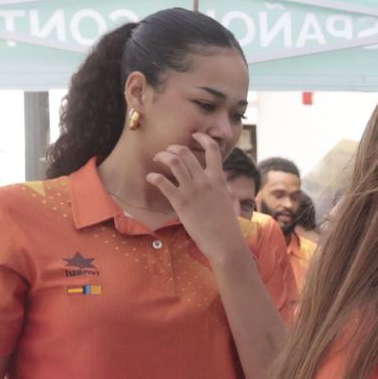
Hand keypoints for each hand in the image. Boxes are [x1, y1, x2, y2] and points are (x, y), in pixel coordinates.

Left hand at [147, 133, 246, 262]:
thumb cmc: (227, 226)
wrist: (225, 243)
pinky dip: (154, 177)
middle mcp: (206, 181)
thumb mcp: (227, 201)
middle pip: (186, 153)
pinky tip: (150, 178)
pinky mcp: (181, 202)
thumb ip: (220, 190)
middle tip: (167, 153)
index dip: (202, 138)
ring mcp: (193, 190)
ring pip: (174, 162)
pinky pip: (163, 182)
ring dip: (162, 157)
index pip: (213, 150)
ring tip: (157, 159)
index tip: (194, 135)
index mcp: (219, 179)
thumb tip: (219, 188)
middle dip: (173, 148)